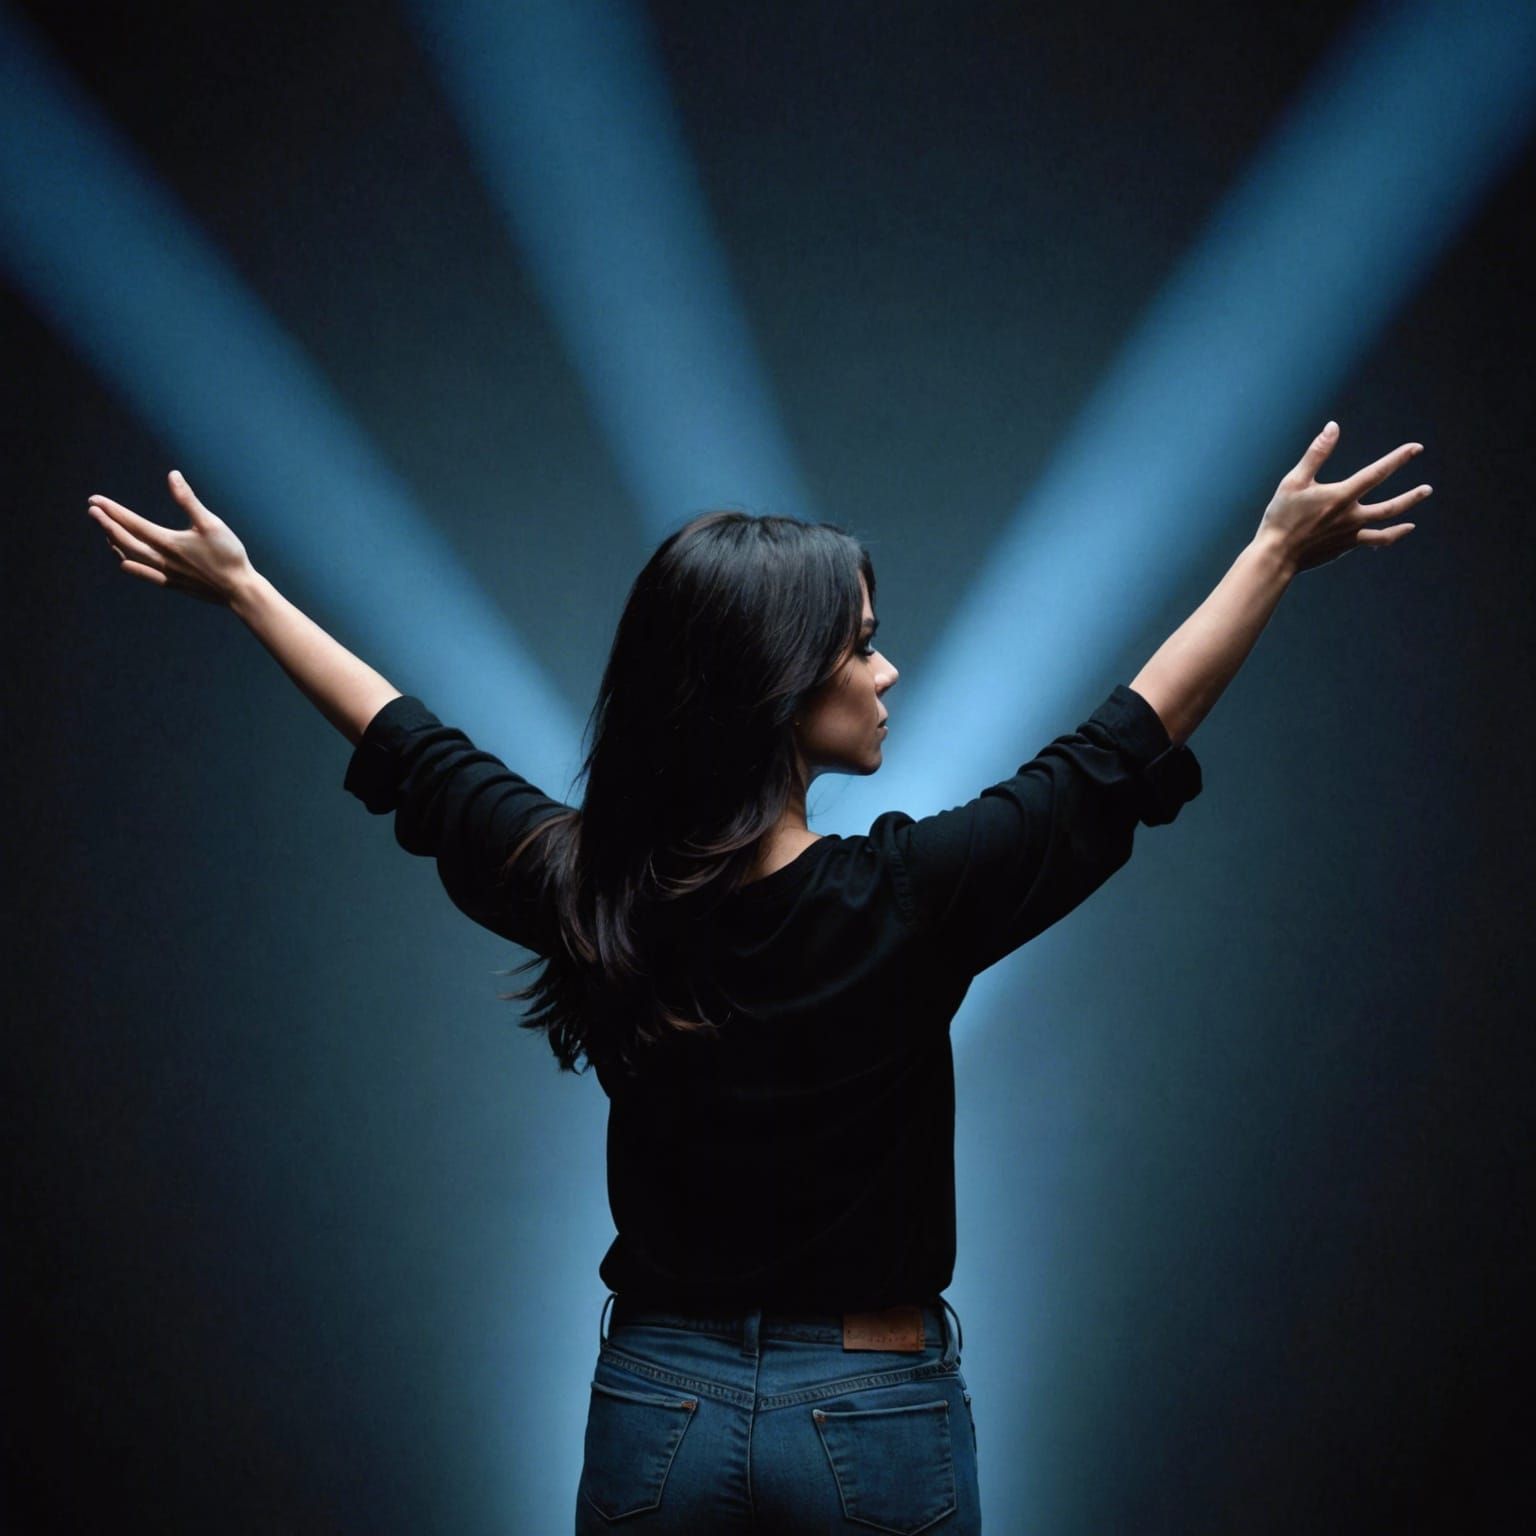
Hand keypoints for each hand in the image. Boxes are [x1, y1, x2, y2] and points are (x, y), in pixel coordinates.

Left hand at [86, 471, 256, 605]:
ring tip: (106, 532)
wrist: (239, 590)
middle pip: (125, 540)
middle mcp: (161, 559)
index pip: (132, 523)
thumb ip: (189, 500)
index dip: (112, 511)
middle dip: (106, 524)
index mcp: (168, 542)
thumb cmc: (228, 555)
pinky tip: (125, 561)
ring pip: (130, 558)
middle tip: (93, 510)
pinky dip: (129, 564)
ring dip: (115, 543)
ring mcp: (165, 574)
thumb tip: (173, 476)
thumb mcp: (212, 523)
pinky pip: (143, 574)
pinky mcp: (172, 584)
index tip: (94, 500)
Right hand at [1256, 422, 1432, 573]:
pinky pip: (1368, 543)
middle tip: (1427, 490)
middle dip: (1411, 497)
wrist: (1276, 555)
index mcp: (1341, 497)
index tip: (1416, 448)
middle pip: (1390, 507)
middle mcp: (1351, 517)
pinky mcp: (1343, 548)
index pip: (1377, 473)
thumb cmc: (1281, 517)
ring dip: (1401, 526)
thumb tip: (1333, 427)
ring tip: (1413, 523)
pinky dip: (1381, 540)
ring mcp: (1349, 536)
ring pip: (1384, 531)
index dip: (1398, 459)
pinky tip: (1386, 537)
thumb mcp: (1293, 481)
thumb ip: (1316, 453)